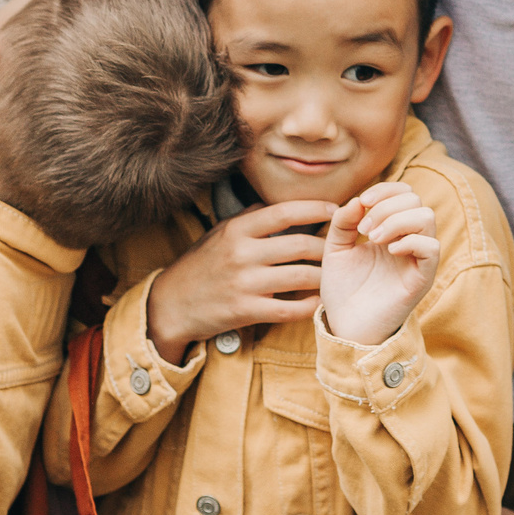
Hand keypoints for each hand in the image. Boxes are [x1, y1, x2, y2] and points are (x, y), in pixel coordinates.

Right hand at [145, 199, 335, 364]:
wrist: (171, 304)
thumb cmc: (200, 265)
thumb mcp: (219, 233)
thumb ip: (249, 218)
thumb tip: (279, 202)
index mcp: (237, 230)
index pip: (284, 212)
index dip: (314, 208)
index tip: (335, 209)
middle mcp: (241, 254)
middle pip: (299, 245)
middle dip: (327, 247)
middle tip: (342, 247)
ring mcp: (244, 284)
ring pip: (300, 277)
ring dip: (323, 276)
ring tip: (335, 274)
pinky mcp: (246, 311)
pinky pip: (289, 309)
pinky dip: (309, 305)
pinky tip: (318, 301)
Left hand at [318, 181, 439, 347]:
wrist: (344, 325)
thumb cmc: (343, 290)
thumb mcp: (335, 248)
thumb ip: (343, 221)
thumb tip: (359, 200)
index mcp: (392, 231)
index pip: (404, 193)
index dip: (385, 190)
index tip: (361, 204)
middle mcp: (408, 242)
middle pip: (416, 200)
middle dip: (386, 206)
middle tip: (364, 230)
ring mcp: (417, 260)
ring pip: (427, 217)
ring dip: (396, 220)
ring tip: (372, 239)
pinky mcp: (421, 279)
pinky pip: (432, 248)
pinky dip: (410, 241)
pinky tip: (388, 251)